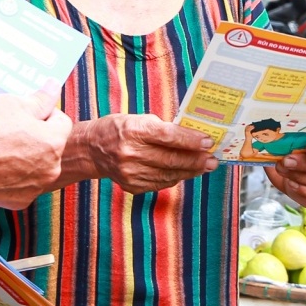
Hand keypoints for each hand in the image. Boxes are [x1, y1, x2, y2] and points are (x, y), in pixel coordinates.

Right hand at [0, 93, 71, 210]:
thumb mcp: (14, 103)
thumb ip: (41, 98)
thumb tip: (54, 86)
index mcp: (54, 143)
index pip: (61, 122)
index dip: (44, 114)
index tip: (26, 114)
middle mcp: (50, 169)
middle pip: (50, 147)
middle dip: (36, 138)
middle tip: (11, 131)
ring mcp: (34, 188)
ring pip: (36, 168)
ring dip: (26, 159)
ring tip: (0, 149)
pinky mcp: (17, 202)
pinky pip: (21, 186)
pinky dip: (12, 178)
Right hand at [85, 114, 217, 193]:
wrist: (92, 150)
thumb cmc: (120, 129)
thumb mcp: (139, 120)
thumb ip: (164, 129)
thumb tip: (193, 138)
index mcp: (133, 130)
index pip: (168, 136)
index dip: (190, 140)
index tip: (208, 142)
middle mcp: (131, 153)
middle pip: (171, 159)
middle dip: (196, 160)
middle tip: (213, 160)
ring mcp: (130, 172)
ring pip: (169, 174)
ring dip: (190, 171)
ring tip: (205, 166)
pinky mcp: (132, 186)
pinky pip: (160, 183)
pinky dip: (175, 177)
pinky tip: (185, 172)